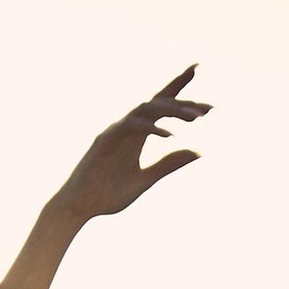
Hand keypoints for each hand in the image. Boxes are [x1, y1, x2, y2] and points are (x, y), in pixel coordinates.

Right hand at [49, 70, 210, 228]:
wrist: (79, 207)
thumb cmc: (107, 194)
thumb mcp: (145, 179)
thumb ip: (169, 164)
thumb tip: (198, 151)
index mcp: (138, 135)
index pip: (161, 106)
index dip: (179, 90)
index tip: (201, 80)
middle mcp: (128, 128)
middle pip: (157, 103)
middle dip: (183, 102)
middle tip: (209, 109)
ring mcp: (116, 132)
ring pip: (146, 109)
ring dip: (171, 111)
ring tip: (196, 119)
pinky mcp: (106, 140)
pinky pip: (131, 127)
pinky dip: (150, 128)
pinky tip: (170, 135)